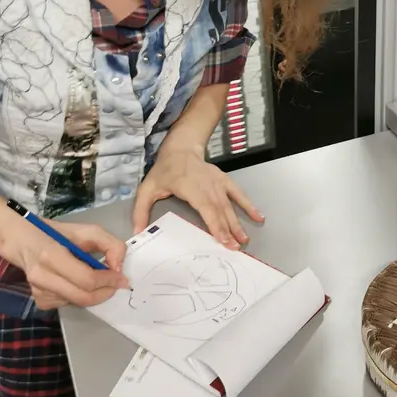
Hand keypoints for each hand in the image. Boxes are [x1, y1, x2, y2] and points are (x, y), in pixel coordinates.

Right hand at [8, 221, 129, 311]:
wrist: (25, 242)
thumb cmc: (58, 234)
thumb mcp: (87, 231)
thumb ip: (110, 244)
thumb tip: (118, 267)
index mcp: (51, 256)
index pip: (86, 279)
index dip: (108, 281)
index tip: (122, 278)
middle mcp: (42, 277)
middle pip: (83, 297)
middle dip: (105, 292)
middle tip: (116, 284)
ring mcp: (38, 292)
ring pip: (77, 302)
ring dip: (92, 293)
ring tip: (95, 278)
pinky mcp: (40, 301)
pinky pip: (68, 304)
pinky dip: (79, 295)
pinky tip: (75, 282)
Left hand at [132, 145, 263, 248]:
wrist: (181, 149)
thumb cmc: (164, 170)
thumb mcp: (147, 188)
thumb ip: (141, 211)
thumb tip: (138, 232)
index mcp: (190, 186)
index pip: (205, 208)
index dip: (215, 225)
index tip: (223, 240)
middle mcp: (207, 184)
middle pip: (220, 210)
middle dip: (229, 230)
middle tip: (236, 248)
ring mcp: (218, 182)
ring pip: (229, 205)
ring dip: (237, 223)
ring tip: (244, 239)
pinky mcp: (224, 180)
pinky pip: (239, 194)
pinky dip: (249, 205)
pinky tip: (258, 217)